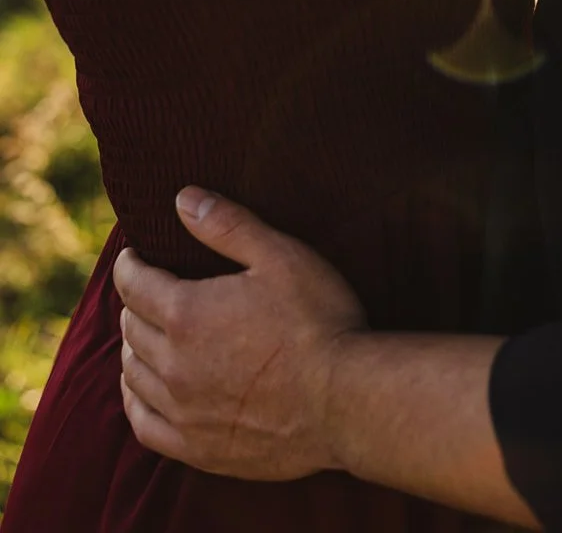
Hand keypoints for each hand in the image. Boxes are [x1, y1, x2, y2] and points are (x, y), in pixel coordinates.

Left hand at [113, 186, 364, 478]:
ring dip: (132, 348)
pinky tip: (142, 389)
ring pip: (133, 374)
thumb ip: (228, 226)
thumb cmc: (318, 321)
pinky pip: (144, 423)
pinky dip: (134, 400)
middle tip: (145, 291)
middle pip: (131, 328)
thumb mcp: (280, 256)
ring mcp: (183, 411)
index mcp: (188, 313)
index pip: (135, 285)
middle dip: (133, 303)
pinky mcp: (198, 448)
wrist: (346, 401)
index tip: (132, 256)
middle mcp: (174, 364)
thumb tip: (182, 199)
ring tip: (144, 334)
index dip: (129, 266)